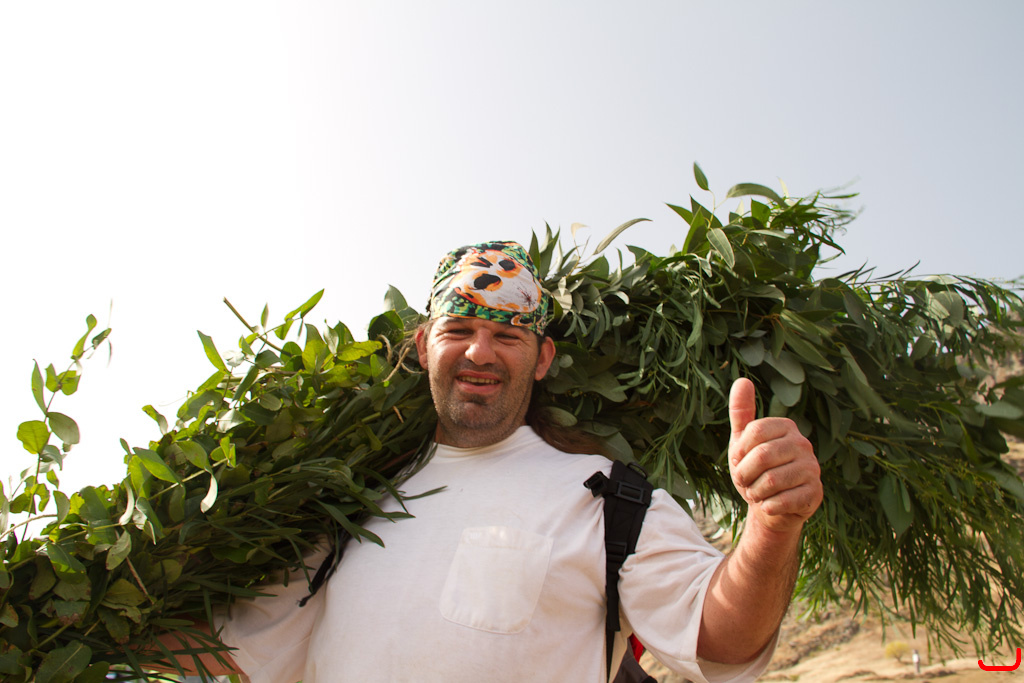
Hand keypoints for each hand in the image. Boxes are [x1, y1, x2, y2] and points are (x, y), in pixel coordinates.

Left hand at [728, 378, 821, 534]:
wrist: (770, 506)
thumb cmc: (755, 470)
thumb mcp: (742, 441)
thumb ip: (741, 412)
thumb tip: (742, 380)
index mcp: (786, 426)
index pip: (754, 431)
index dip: (739, 451)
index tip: (739, 460)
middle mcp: (803, 444)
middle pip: (761, 456)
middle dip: (744, 474)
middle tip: (745, 480)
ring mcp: (812, 469)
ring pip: (770, 481)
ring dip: (754, 492)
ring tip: (758, 492)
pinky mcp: (815, 493)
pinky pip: (781, 501)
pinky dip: (767, 506)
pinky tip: (771, 505)